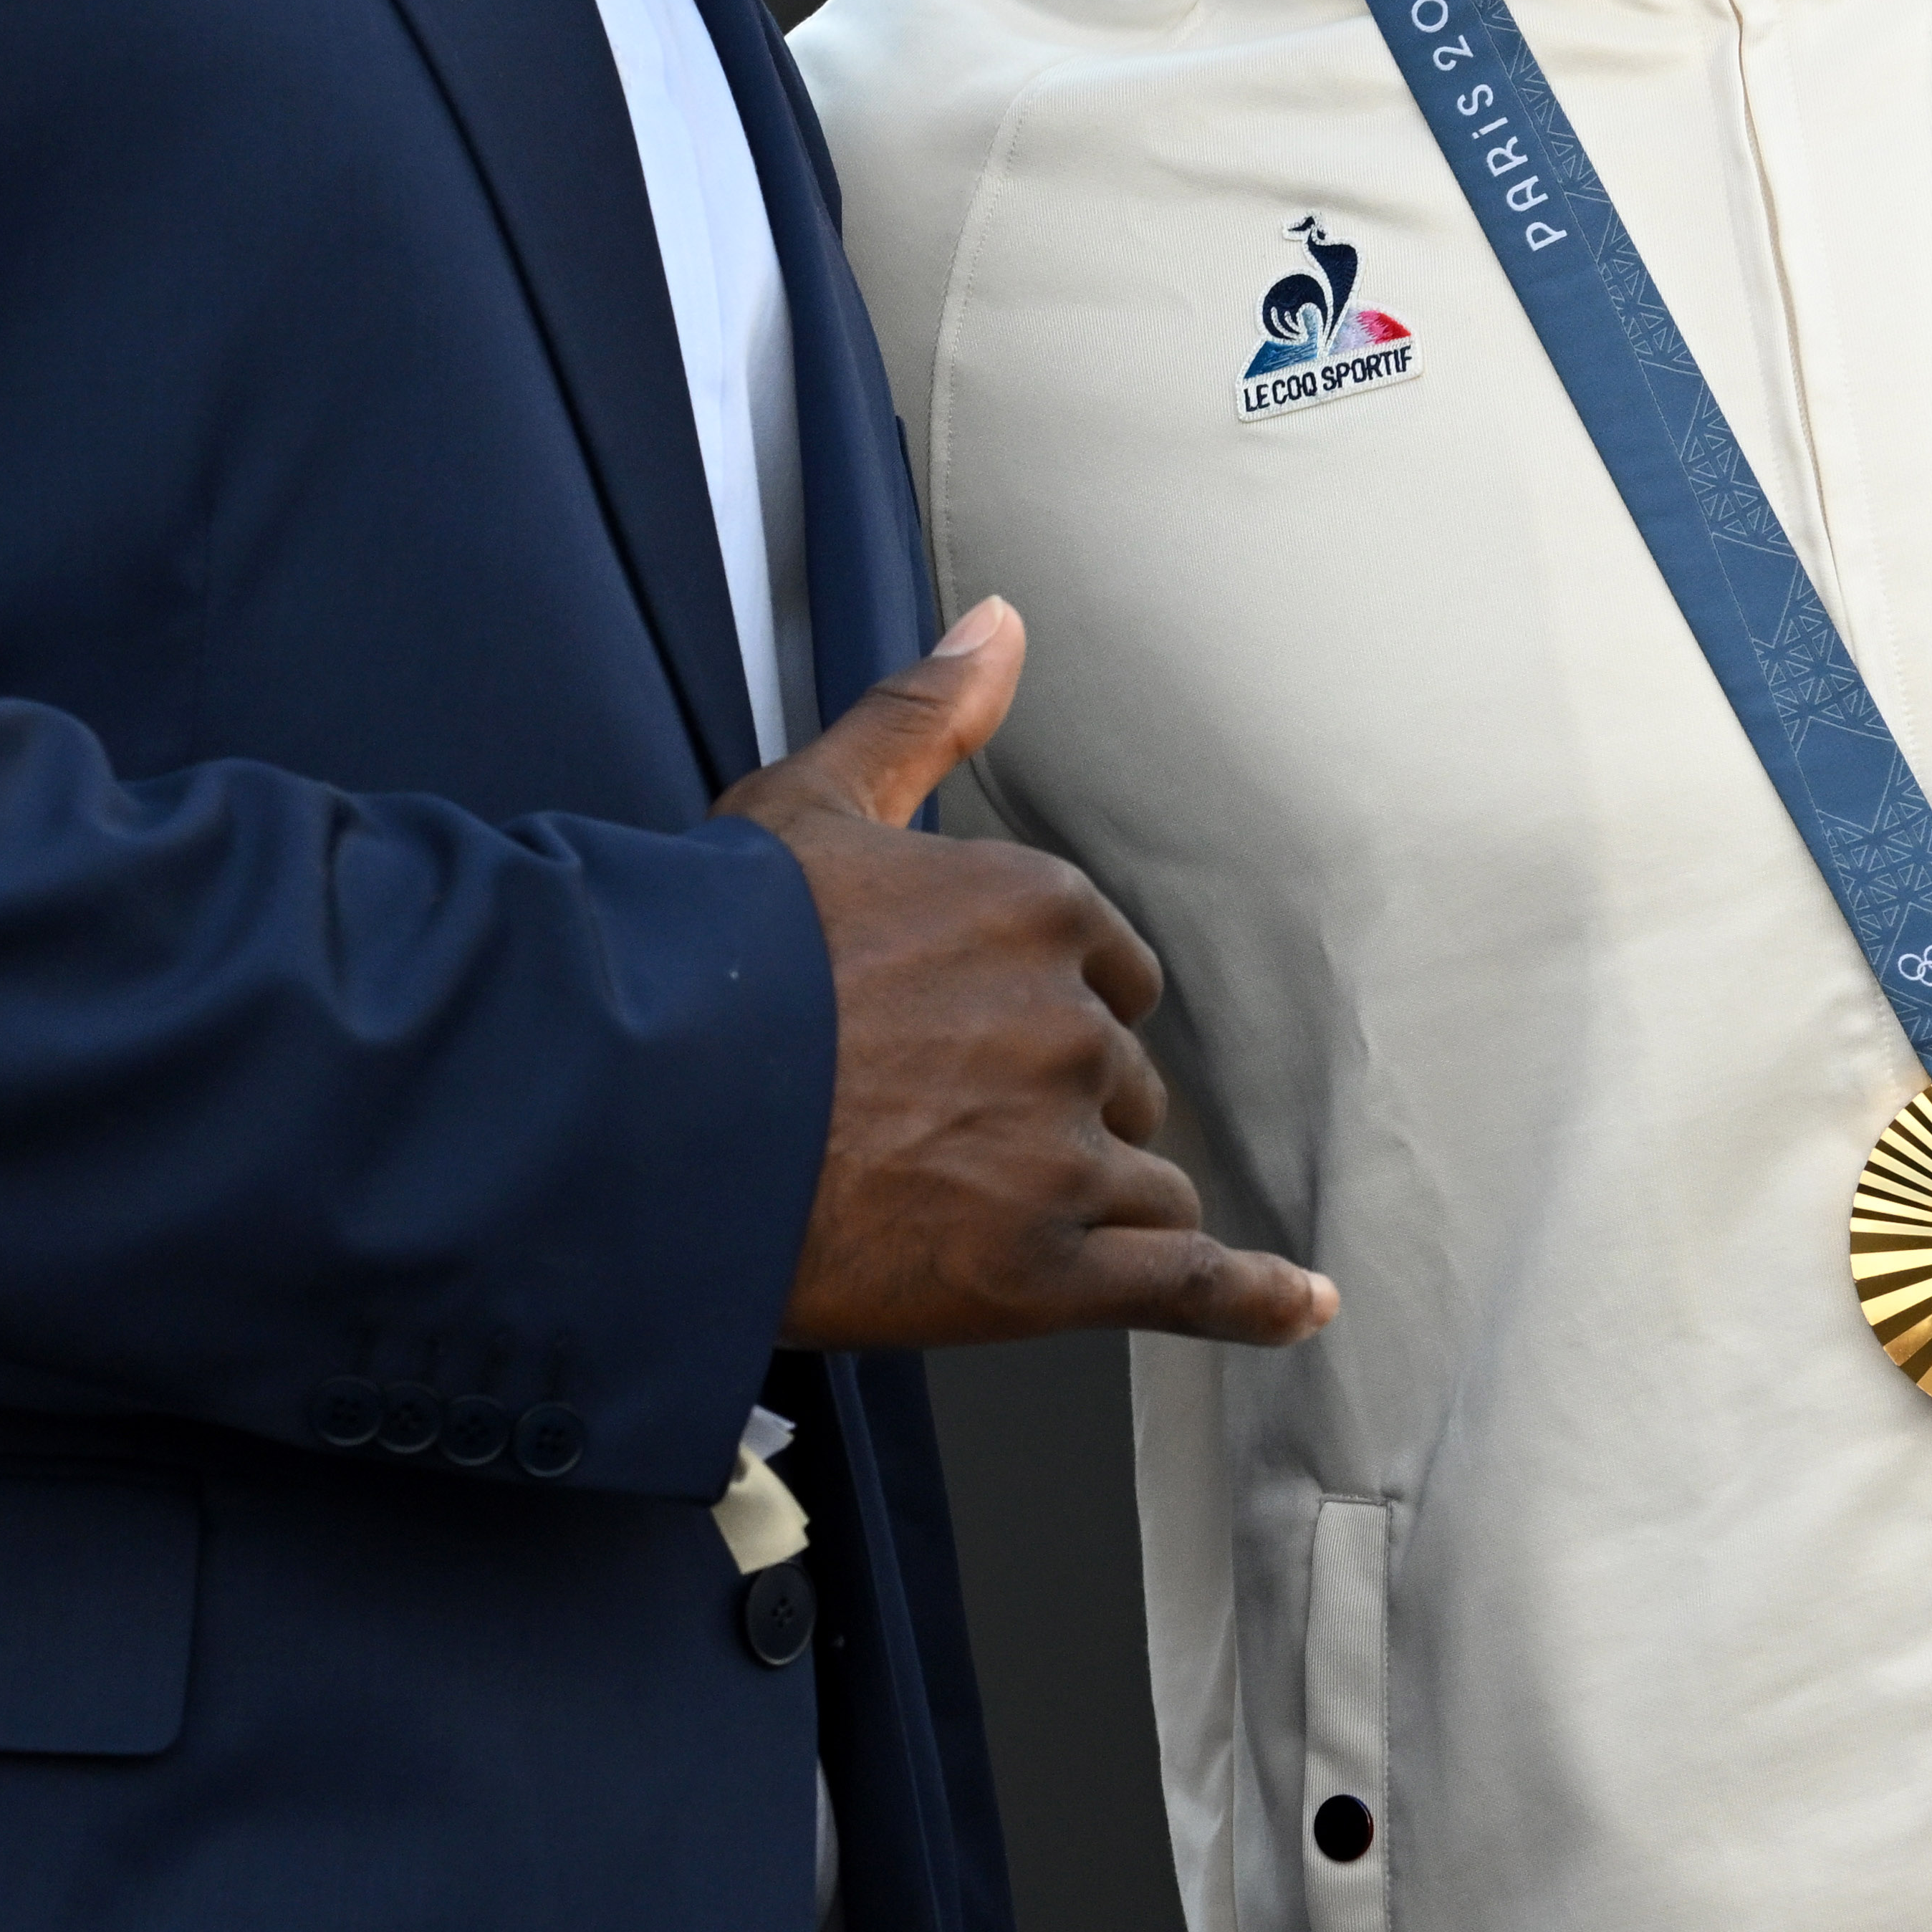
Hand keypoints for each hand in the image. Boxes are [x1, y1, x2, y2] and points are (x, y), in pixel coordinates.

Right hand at [720, 603, 1338, 1353]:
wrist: (631, 1113)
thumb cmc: (710, 960)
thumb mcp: (813, 802)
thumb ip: (924, 716)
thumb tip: (999, 624)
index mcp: (1038, 910)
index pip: (1106, 978)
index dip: (1049, 1017)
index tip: (975, 1044)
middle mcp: (1070, 1028)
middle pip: (1120, 1087)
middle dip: (1058, 1117)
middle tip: (941, 1139)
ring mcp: (1062, 1157)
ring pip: (1142, 1186)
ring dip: (1089, 1209)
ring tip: (979, 1223)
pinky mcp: (1043, 1275)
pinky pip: (1187, 1283)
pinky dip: (1253, 1300)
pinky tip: (1300, 1307)